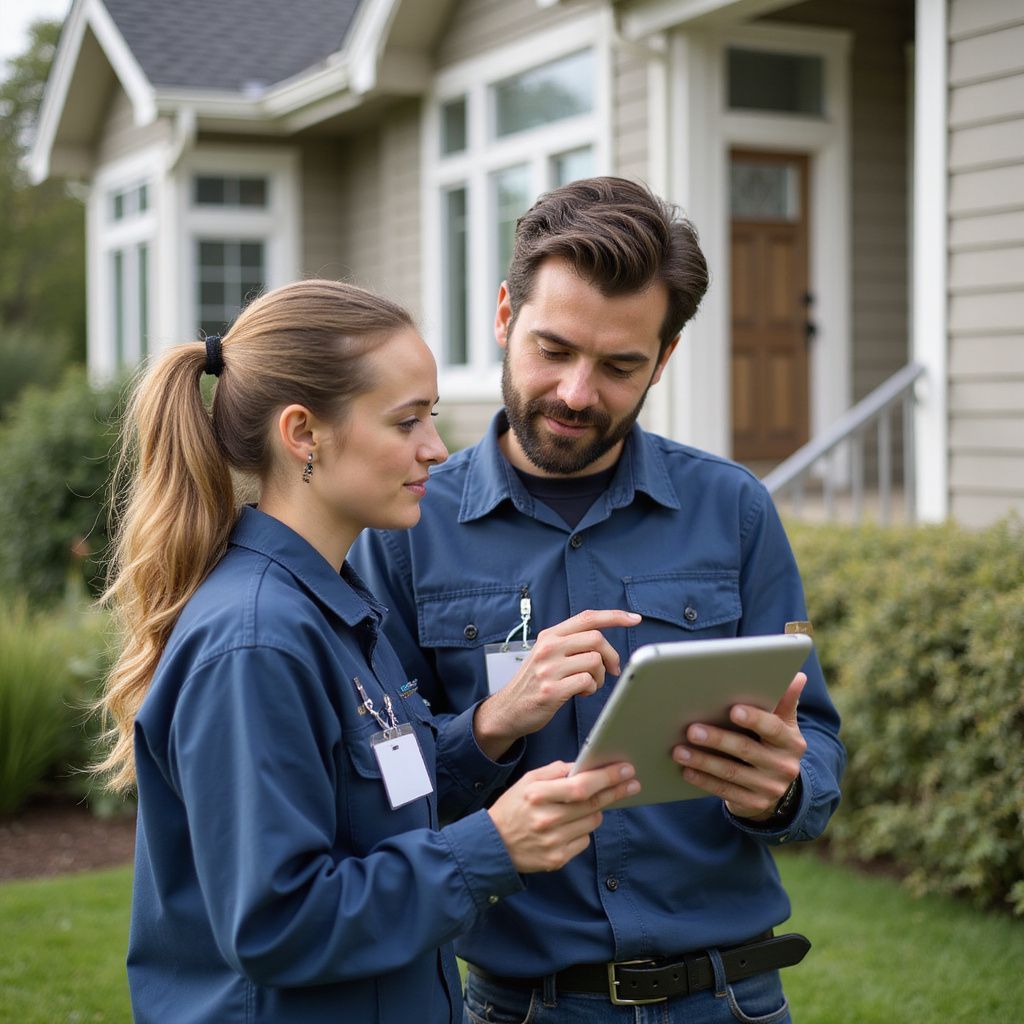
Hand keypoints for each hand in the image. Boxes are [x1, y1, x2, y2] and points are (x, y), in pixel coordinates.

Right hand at [473, 609, 640, 759]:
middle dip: (610, 656)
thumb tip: (604, 644)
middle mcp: (548, 647)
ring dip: (599, 676)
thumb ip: (570, 643)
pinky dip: (591, 689)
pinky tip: (580, 693)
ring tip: (588, 684)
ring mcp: (549, 668)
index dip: (614, 616)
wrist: (509, 708)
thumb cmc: (534, 681)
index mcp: (550, 635)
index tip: (634, 618)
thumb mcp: (547, 653)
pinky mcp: (552, 690)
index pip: (587, 617)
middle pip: (596, 639)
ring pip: (594, 661)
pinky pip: (587, 682)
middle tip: (611, 670)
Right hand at [488, 761, 639, 872]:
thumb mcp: (527, 781)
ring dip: (596, 810)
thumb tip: (583, 765)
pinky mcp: (557, 859)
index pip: (581, 786)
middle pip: (593, 804)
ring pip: (593, 821)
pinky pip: (584, 840)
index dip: (607, 777)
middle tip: (632, 783)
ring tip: (584, 806)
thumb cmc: (512, 808)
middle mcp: (547, 819)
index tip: (625, 770)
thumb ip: (555, 771)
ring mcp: (553, 842)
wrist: (494, 845)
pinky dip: (583, 830)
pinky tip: (569, 826)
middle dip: (616, 791)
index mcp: (538, 795)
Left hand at [671, 672, 807, 820]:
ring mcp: (770, 788)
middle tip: (691, 730)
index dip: (754, 719)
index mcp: (791, 742)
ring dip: (703, 761)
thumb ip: (785, 702)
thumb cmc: (773, 743)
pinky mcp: (754, 803)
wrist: (778, 786)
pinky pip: (725, 791)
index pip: (773, 728)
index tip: (733, 710)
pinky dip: (704, 781)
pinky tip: (687, 771)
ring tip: (679, 750)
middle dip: (717, 739)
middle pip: (746, 750)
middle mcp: (784, 766)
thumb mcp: (783, 724)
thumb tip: (798, 676)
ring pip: (731, 773)